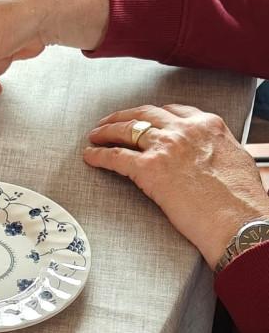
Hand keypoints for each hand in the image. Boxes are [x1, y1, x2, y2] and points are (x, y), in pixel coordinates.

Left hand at [84, 104, 267, 268]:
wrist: (239, 221)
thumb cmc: (243, 201)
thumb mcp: (237, 160)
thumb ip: (217, 150)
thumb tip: (211, 154)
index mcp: (207, 126)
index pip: (173, 111)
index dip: (154, 115)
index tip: (146, 119)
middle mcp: (185, 130)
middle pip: (145, 114)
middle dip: (124, 116)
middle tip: (110, 122)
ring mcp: (166, 146)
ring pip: (127, 129)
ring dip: (107, 130)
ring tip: (95, 136)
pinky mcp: (149, 168)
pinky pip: (116, 156)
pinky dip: (99, 155)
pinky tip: (90, 156)